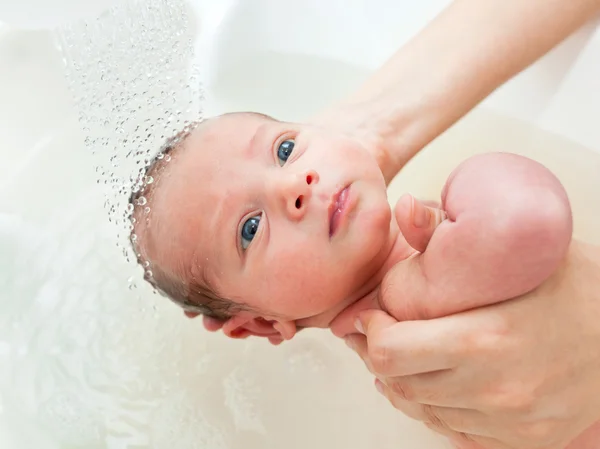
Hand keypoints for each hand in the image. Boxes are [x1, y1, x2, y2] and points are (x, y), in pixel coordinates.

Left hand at [342, 241, 599, 448]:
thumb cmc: (576, 286)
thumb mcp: (513, 252)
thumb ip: (447, 233)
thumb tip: (405, 207)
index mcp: (485, 340)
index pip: (390, 352)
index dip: (371, 331)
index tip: (374, 315)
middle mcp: (496, 389)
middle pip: (400, 385)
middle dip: (381, 356)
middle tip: (383, 333)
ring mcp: (512, 420)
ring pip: (425, 411)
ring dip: (407, 384)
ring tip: (409, 356)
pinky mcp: (526, 439)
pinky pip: (458, 432)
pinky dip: (440, 408)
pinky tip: (442, 383)